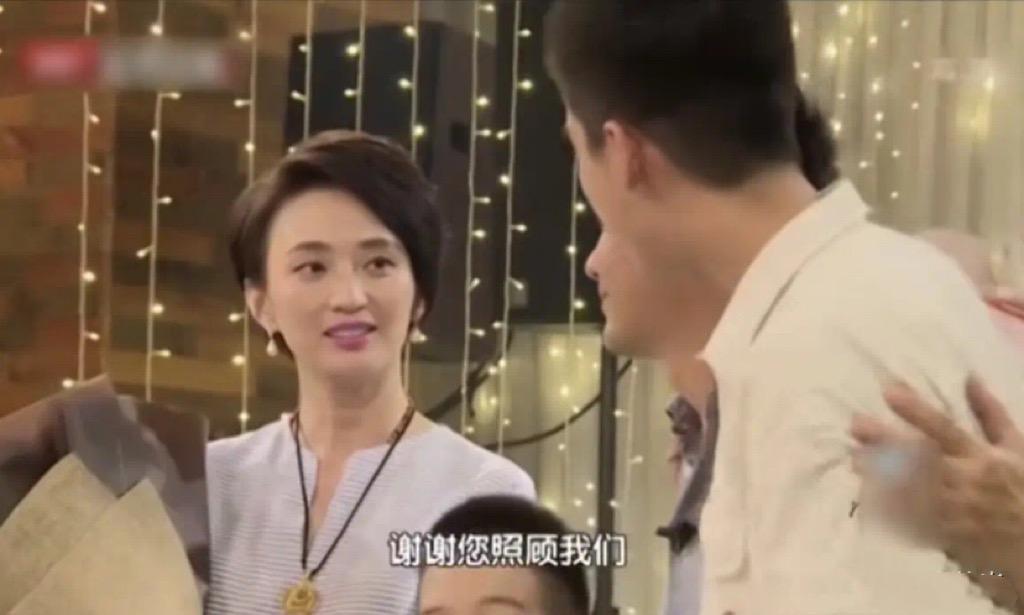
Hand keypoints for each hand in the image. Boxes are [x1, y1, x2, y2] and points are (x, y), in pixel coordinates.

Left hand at [852, 376, 1023, 575]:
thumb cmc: (1022, 487)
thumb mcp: (1016, 448)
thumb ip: (990, 413)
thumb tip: (969, 376)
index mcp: (980, 456)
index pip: (944, 429)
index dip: (916, 411)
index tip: (888, 391)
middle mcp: (964, 481)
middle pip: (918, 459)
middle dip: (886, 442)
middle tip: (856, 424)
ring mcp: (953, 511)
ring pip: (909, 491)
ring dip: (881, 476)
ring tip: (855, 460)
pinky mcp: (945, 535)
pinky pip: (911, 524)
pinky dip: (889, 512)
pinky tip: (867, 499)